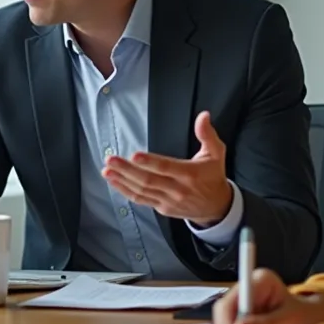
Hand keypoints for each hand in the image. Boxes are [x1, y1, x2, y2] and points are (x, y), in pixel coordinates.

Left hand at [101, 111, 232, 224]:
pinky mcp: (162, 208)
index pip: (166, 167)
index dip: (149, 162)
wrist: (217, 207)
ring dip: (122, 181)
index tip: (134, 155)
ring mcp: (168, 201)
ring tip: (106, 170)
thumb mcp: (216, 154)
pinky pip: (141, 200)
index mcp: (189, 174)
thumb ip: (207, 134)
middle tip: (110, 160)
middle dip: (127, 170)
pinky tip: (114, 182)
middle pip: (149, 180)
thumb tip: (203, 116)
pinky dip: (126, 191)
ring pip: (142, 191)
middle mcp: (177, 189)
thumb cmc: (213, 176)